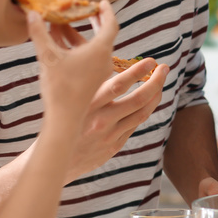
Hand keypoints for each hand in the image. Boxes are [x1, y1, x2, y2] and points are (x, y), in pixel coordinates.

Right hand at [29, 3, 118, 130]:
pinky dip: (78, 48)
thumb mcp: (47, 56)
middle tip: (87, 9)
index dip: (106, 11)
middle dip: (95, 21)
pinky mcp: (92, 80)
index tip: (102, 1)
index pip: (110, 24)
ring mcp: (99, 71)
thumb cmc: (59, 87)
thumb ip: (39, 33)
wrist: (65, 118)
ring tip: (62, 24)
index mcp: (100, 50)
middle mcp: (104, 59)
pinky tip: (59, 46)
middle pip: (104, 34)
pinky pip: (89, 58)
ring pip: (93, 47)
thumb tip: (31, 13)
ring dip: (80, 35)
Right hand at [63, 58, 167, 180]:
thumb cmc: (62, 119)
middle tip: (164, 69)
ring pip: (142, 113)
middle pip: (139, 99)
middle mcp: (100, 120)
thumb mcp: (71, 99)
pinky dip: (144, 110)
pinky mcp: (113, 146)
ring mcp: (109, 135)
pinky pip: (134, 125)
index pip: (119, 84)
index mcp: (88, 104)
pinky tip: (148, 101)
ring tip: (160, 83)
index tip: (151, 61)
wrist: (53, 156)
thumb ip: (93, 85)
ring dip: (155, 96)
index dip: (138, 71)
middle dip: (156, 82)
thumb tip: (115, 64)